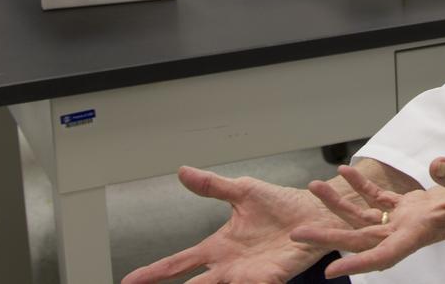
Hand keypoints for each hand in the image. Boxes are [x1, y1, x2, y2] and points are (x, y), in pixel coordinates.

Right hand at [120, 166, 340, 283]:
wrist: (316, 211)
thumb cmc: (281, 205)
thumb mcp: (243, 191)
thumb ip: (212, 186)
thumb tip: (182, 171)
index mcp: (219, 247)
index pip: (180, 263)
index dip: (155, 273)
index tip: (128, 280)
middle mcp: (230, 266)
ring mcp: (250, 275)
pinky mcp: (272, 278)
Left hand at [290, 158, 444, 277]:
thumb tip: (437, 164)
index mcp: (423, 231)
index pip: (383, 254)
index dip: (355, 263)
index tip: (329, 272)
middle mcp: (412, 229)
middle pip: (363, 237)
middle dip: (330, 234)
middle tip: (297, 232)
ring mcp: (411, 218)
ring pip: (367, 216)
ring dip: (341, 204)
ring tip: (315, 186)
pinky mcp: (415, 204)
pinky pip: (381, 198)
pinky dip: (363, 187)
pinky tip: (347, 172)